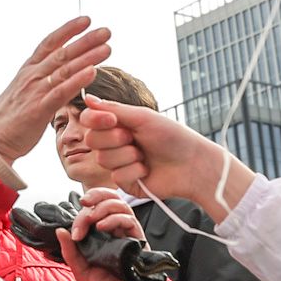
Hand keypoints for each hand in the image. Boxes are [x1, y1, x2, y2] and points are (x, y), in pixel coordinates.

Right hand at [0, 18, 113, 161]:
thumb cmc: (9, 119)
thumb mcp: (24, 91)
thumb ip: (40, 80)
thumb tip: (58, 73)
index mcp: (28, 70)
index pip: (50, 43)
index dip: (68, 30)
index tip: (86, 19)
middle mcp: (32, 76)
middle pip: (62, 53)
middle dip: (86, 40)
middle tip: (106, 31)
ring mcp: (35, 91)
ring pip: (64, 69)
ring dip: (88, 57)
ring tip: (107, 48)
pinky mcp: (38, 109)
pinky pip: (60, 92)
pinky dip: (77, 80)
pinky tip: (93, 71)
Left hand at [58, 187, 153, 280]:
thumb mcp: (80, 270)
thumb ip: (70, 251)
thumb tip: (60, 230)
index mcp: (99, 233)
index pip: (93, 209)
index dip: (82, 213)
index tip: (75, 232)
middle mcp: (114, 230)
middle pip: (109, 198)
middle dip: (95, 197)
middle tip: (84, 207)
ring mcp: (126, 233)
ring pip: (120, 205)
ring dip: (104, 207)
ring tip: (93, 220)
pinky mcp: (138, 241)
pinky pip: (130, 221)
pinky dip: (115, 219)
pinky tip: (104, 227)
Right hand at [78, 98, 253, 222]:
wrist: (192, 164)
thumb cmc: (172, 136)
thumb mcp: (143, 117)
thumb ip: (113, 108)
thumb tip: (88, 98)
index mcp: (118, 125)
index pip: (89, 120)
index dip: (95, 120)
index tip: (112, 120)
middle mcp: (115, 143)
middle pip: (91, 140)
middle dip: (113, 139)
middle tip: (133, 138)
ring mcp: (119, 164)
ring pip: (102, 160)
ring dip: (127, 155)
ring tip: (144, 155)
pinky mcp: (125, 183)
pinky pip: (116, 176)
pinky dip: (133, 171)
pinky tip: (147, 169)